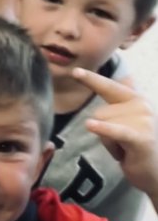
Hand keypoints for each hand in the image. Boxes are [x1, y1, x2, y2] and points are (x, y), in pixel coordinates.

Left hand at [72, 67, 157, 196]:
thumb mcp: (134, 119)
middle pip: (99, 112)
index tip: (75, 71)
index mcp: (137, 99)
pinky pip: (115, 131)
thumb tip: (129, 76)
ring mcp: (144, 120)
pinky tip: (91, 126)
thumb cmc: (141, 147)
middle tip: (123, 144)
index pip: (110, 87)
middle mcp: (142, 105)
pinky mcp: (141, 137)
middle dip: (104, 132)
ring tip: (126, 149)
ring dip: (109, 142)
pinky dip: (104, 130)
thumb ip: (128, 99)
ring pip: (102, 124)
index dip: (91, 79)